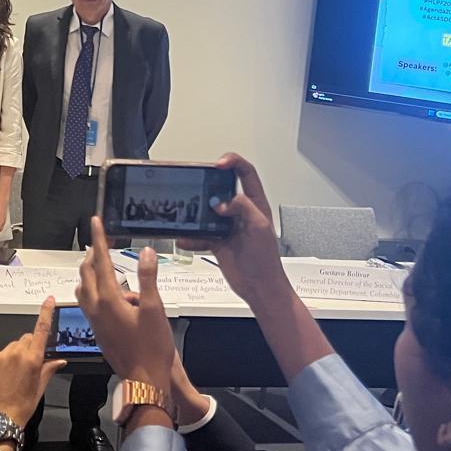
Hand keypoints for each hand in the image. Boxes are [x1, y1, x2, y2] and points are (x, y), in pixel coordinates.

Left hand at [0, 296, 67, 428]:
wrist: (1, 417)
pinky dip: (7, 358)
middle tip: (32, 363)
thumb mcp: (40, 388)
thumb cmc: (22, 406)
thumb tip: (59, 361)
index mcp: (32, 359)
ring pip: (15, 344)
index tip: (49, 301)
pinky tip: (8, 374)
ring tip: (17, 372)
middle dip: (32, 346)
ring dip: (19, 352)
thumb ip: (49, 369)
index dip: (46, 312)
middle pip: (28, 337)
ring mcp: (3, 355)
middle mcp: (17, 353)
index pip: (42, 329)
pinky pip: (3, 352)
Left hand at [77, 217, 179, 393]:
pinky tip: (113, 296)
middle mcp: (96, 308)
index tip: (96, 222)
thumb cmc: (152, 348)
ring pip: (84, 288)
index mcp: (109, 299)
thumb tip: (146, 252)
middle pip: (87, 273)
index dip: (99, 238)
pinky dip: (95, 291)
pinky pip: (89, 303)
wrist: (144, 380)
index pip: (101, 261)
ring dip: (91, 274)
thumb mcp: (156, 310)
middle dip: (93, 255)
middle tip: (102, 242)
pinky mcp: (98, 331)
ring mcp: (94, 320)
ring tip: (105, 267)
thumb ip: (148, 278)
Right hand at [175, 152, 286, 304]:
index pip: (246, 173)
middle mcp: (240, 212)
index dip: (233, 162)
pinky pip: (199, 234)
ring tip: (187, 212)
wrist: (260, 288)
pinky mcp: (217, 241)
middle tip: (197, 185)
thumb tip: (221, 202)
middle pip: (221, 188)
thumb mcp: (258, 226)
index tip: (218, 164)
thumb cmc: (266, 260)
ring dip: (196, 212)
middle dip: (208, 185)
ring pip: (207, 210)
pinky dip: (190, 236)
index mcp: (255, 203)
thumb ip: (242, 207)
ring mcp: (227, 226)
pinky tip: (184, 239)